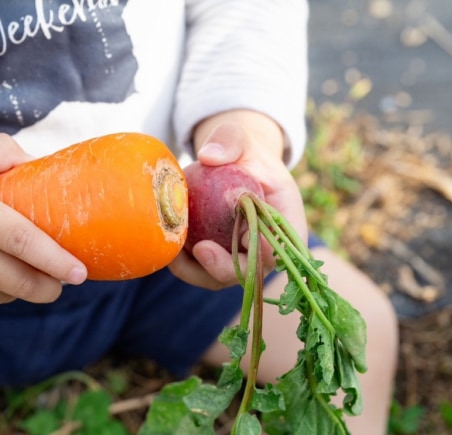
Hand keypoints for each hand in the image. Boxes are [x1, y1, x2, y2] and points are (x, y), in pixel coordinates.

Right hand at [0, 134, 87, 306]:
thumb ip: (5, 153)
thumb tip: (41, 166)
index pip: (24, 242)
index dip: (56, 261)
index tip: (80, 272)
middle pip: (20, 282)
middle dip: (49, 288)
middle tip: (64, 282)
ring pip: (1, 294)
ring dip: (19, 287)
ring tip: (22, 269)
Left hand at [169, 111, 307, 289]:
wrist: (233, 169)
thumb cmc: (243, 154)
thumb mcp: (240, 139)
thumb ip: (230, 141)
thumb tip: (209, 156)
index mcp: (285, 222)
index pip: (283, 245)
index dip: (267, 249)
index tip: (248, 239)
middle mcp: (266, 249)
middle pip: (251, 271)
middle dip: (226, 267)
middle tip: (201, 249)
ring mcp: (241, 259)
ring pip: (221, 278)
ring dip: (196, 270)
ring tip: (174, 251)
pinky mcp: (218, 261)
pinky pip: (200, 271)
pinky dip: (183, 264)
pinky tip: (166, 246)